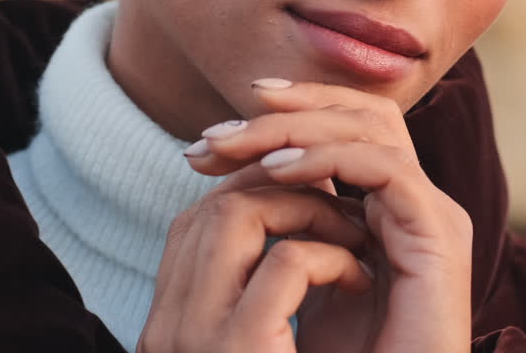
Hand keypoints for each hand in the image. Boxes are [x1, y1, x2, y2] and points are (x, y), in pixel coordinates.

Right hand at [136, 162, 371, 352]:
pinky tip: (358, 279)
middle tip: (343, 207)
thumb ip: (261, 288)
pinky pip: (287, 260)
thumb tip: (296, 207)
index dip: (257, 195)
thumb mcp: (264, 342)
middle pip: (214, 207)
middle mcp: (167, 329)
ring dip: (307, 211)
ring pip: (240, 213)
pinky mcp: (238, 347)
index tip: (315, 201)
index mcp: (169, 326)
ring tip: (353, 238)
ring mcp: (195, 337)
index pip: (196, 222)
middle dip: (285, 189)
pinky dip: (330, 256)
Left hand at [185, 80, 473, 352]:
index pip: (344, 124)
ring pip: (370, 127)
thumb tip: (241, 184)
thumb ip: (288, 228)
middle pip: (359, 112)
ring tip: (236, 147)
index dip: (284, 114)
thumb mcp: (299, 281)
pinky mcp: (439, 234)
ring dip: (296, 128)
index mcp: (387, 204)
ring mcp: (431, 213)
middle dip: (285, 109)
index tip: (212, 138)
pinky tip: (277, 173)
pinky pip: (384, 168)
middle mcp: (413, 200)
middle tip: (215, 136)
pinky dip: (328, 160)